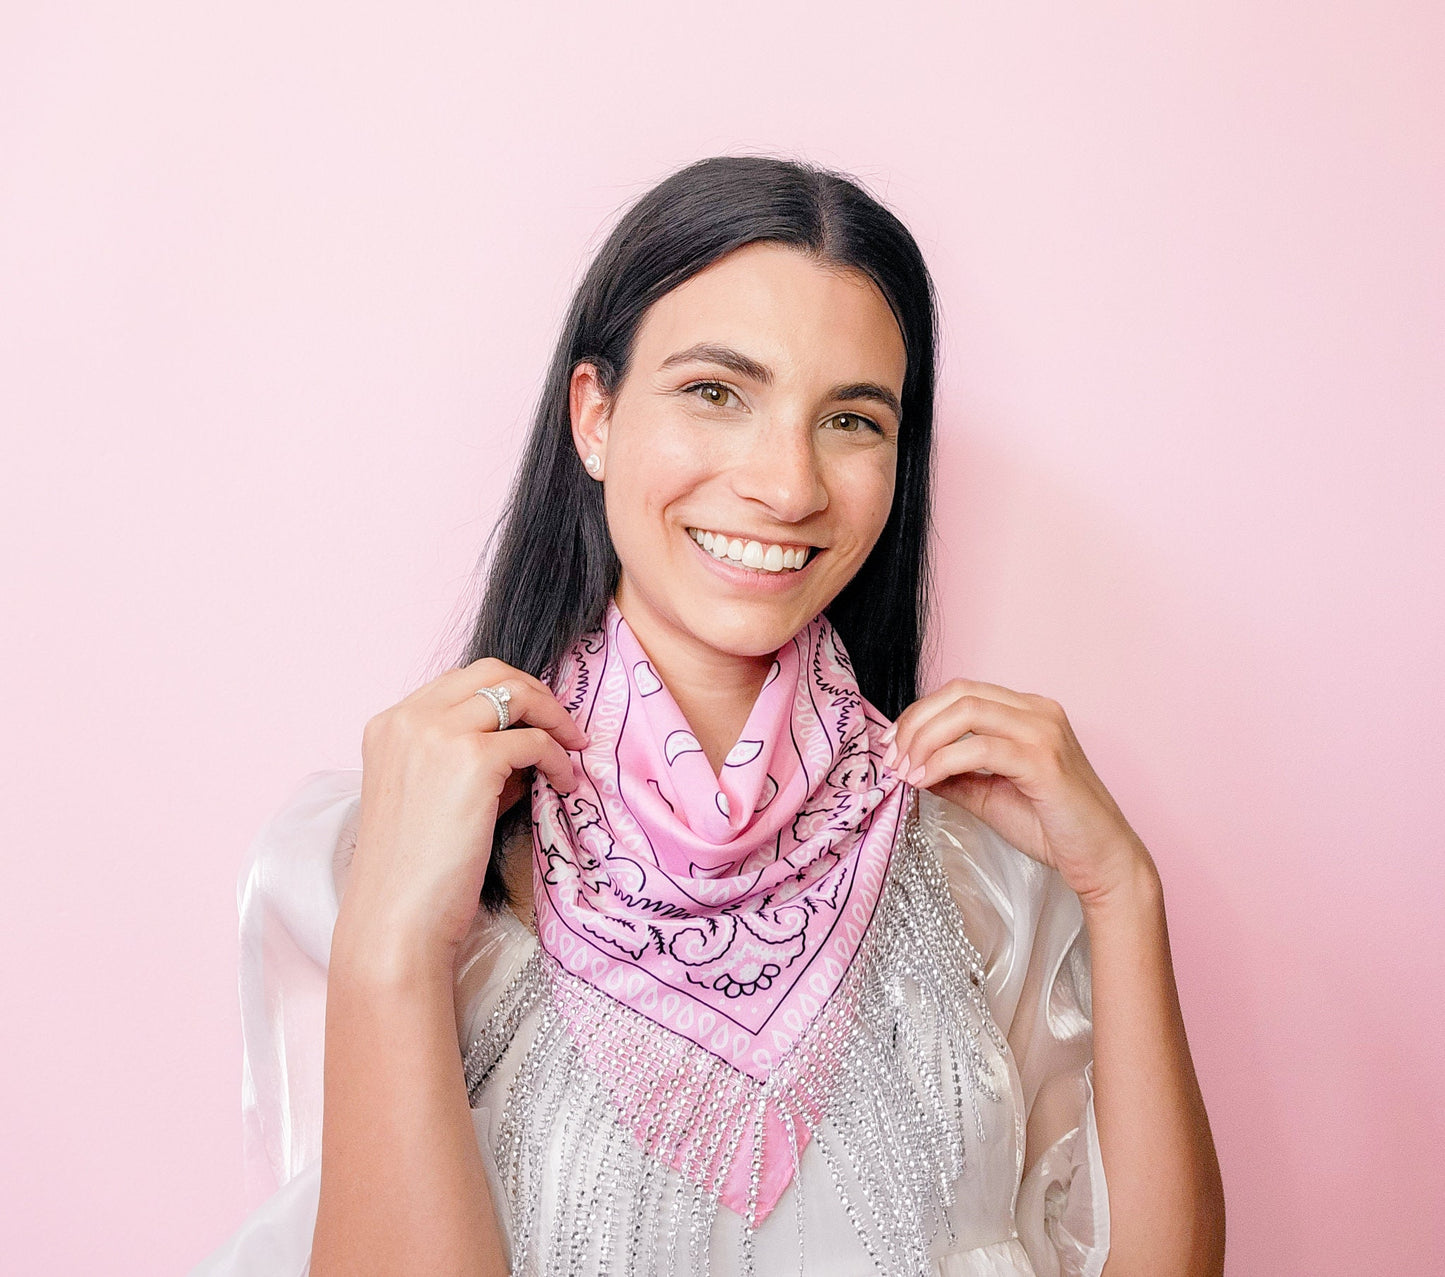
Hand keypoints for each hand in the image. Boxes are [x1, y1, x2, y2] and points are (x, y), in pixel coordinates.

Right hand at [342, 658, 589, 960]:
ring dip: (554, 717)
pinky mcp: (472, 760)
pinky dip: (558, 759)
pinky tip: (565, 784)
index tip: (534, 720)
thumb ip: (471, 760)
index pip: (458, 682)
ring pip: (516, 694)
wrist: (398, 920)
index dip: (505, 696)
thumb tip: (529, 744)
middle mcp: (408, 718)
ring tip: (574, 748)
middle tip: (562, 724)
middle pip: (489, 671)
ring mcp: (438, 734)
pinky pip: (535, 742)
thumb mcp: (434, 796)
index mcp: (389, 724)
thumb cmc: (416, 871)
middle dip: (534, 691)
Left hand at [882, 678, 1152, 904]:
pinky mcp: (1044, 761)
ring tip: (905, 771)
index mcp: (1027, 711)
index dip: (919, 714)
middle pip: (959, 694)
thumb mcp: (989, 794)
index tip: (891, 746)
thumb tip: (909, 764)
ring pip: (966, 712)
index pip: (961, 692)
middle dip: (915, 723)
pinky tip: (925, 781)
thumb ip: (953, 774)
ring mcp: (1044, 731)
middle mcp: (1037, 711)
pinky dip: (943, 762)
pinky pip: (979, 748)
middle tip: (891, 759)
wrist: (1101, 860)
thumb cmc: (1052, 827)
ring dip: (924, 740)